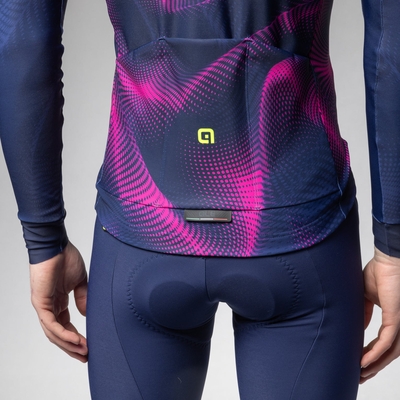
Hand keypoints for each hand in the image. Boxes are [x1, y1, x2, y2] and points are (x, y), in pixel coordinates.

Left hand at [29, 241, 87, 361]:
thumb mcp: (81, 281)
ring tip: (84, 352)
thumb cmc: (67, 258)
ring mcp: (44, 305)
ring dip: (69, 344)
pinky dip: (64, 334)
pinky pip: (51, 324)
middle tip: (86, 356)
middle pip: (58, 334)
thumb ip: (83, 298)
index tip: (89, 346)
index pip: (65, 325)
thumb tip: (86, 314)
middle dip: (72, 347)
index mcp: (58, 301)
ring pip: (54, 333)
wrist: (57, 244)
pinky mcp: (41, 302)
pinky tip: (76, 340)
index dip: (76, 338)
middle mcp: (49, 306)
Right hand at [361, 247, 399, 382]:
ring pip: (389, 352)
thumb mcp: (367, 297)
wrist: (387, 259)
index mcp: (394, 319)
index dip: (370, 355)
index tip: (357, 363)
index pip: (383, 343)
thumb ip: (364, 313)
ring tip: (359, 373)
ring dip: (374, 365)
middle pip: (388, 353)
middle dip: (372, 366)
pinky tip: (363, 361)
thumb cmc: (381, 272)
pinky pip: (387, 342)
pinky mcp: (397, 319)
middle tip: (358, 377)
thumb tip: (358, 327)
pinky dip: (375, 354)